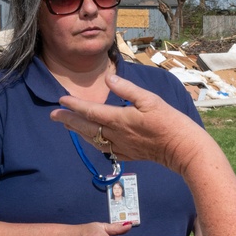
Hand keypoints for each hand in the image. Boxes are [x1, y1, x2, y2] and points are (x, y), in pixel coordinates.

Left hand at [50, 74, 207, 176]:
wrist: (182, 148)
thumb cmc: (170, 121)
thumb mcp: (150, 99)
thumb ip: (127, 89)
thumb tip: (108, 80)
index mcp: (119, 119)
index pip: (90, 111)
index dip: (74, 105)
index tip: (61, 100)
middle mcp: (116, 135)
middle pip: (86, 127)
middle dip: (68, 121)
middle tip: (53, 116)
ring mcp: (121, 147)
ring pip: (93, 140)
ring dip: (78, 132)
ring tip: (68, 126)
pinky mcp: (128, 155)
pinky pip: (105, 149)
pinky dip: (94, 143)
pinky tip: (93, 140)